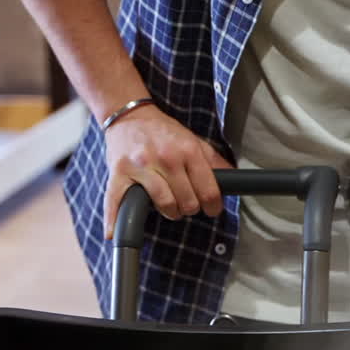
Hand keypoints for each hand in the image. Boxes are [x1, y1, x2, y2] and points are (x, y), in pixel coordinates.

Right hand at [102, 104, 232, 237]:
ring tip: (170, 206)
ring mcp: (141, 166)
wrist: (130, 115)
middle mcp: (166, 158)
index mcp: (188, 151)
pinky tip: (113, 234)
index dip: (214, 206)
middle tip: (187, 203)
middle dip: (191, 208)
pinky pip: (116, 200)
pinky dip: (114, 219)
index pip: (209, 191)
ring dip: (170, 212)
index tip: (212, 209)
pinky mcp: (119, 172)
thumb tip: (236, 180)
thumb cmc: (165, 132)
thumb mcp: (195, 141)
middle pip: (188, 202)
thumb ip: (215, 162)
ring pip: (164, 204)